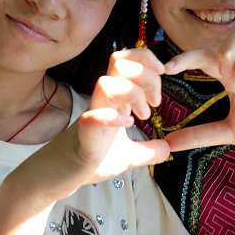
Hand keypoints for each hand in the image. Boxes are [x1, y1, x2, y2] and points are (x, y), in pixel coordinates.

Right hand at [26, 49, 170, 199]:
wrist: (66, 176)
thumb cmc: (94, 158)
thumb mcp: (130, 154)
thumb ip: (149, 149)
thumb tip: (168, 149)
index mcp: (115, 97)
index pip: (127, 59)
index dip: (146, 58)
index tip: (163, 73)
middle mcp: (104, 99)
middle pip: (118, 62)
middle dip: (144, 74)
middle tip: (155, 100)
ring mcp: (93, 114)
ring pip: (105, 82)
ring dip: (131, 94)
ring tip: (143, 115)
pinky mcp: (85, 134)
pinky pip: (94, 116)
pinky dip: (114, 118)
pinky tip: (127, 125)